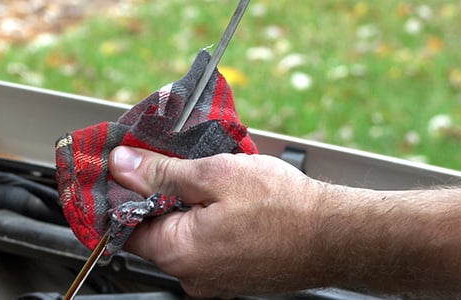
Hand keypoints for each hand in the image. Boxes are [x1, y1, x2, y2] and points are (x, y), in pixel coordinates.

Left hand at [108, 146, 327, 296]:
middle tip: (179, 162)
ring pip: (183, 233)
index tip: (131, 166)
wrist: (338, 235)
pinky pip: (207, 244)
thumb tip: (122, 165)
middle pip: (154, 228)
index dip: (124, 191)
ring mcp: (214, 279)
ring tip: (211, 178)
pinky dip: (209, 220)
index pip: (124, 225)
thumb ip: (161, 172)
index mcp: (178, 253)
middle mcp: (192, 275)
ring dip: (188, 204)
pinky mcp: (233, 274)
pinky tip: (229, 200)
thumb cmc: (285, 208)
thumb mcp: (214, 175)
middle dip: (161, 192)